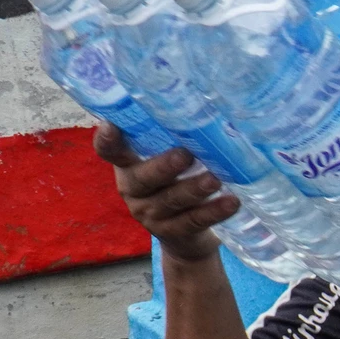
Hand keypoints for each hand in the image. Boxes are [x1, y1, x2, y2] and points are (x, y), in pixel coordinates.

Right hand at [94, 122, 236, 264]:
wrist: (186, 236)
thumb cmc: (176, 181)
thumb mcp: (168, 159)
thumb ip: (173, 137)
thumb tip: (205, 102)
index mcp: (128, 165)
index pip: (109, 151)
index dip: (107, 141)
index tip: (110, 127)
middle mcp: (132, 189)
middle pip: (143, 179)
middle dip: (164, 166)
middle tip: (185, 154)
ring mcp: (150, 214)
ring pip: (171, 201)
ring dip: (194, 189)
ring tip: (215, 179)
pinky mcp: (172, 233)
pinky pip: (193, 221)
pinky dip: (214, 211)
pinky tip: (232, 202)